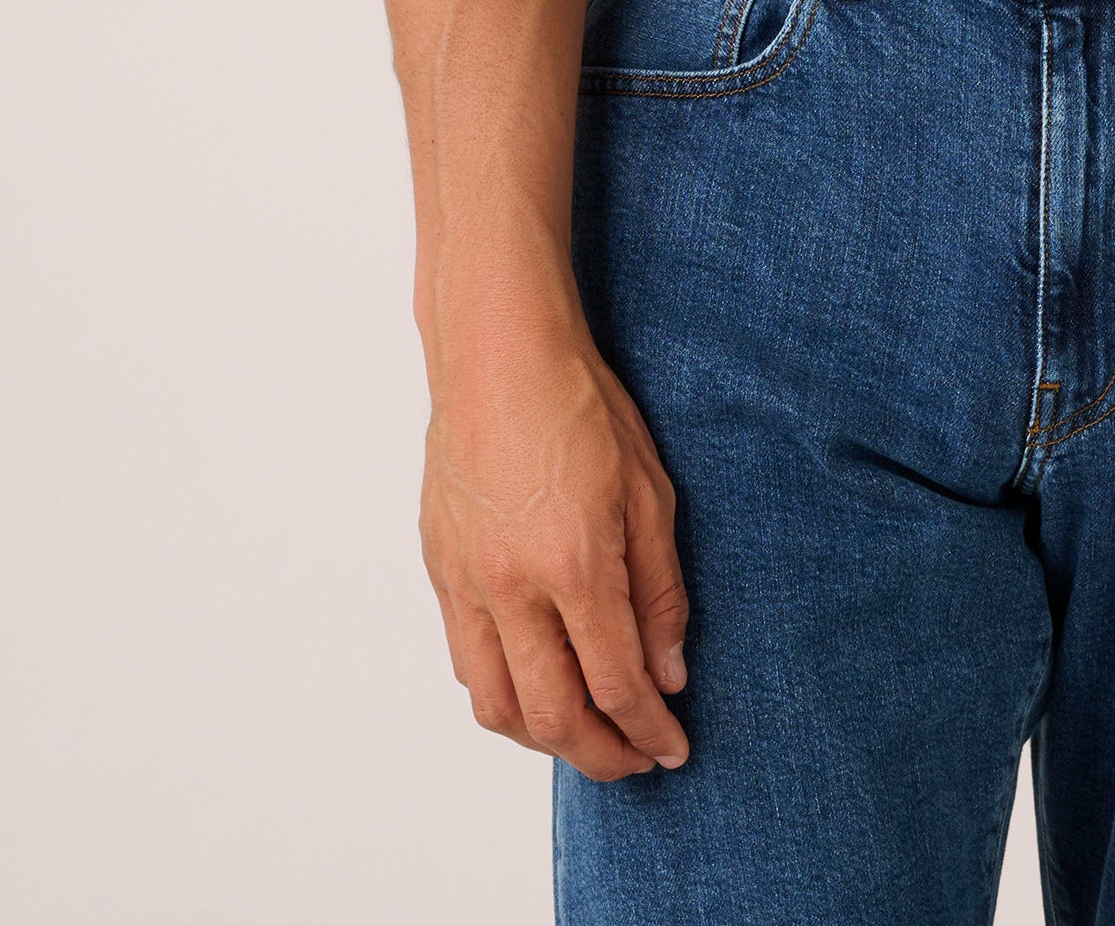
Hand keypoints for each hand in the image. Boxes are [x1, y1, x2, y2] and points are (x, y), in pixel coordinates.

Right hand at [420, 329, 690, 780]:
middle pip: (552, 717)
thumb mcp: (650, 492)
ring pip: (495, 706)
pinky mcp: (440, 571)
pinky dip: (503, 694)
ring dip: (543, 737)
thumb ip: (660, 592)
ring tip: (586, 732)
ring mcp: (466, 584)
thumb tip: (668, 674)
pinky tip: (537, 683)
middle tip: (636, 759)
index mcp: (574, 566)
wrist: (498, 356)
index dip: (650, 731)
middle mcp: (511, 588)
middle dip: (600, 756)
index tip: (674, 748)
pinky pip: (465, 662)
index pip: (617, 685)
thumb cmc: (581, 408)